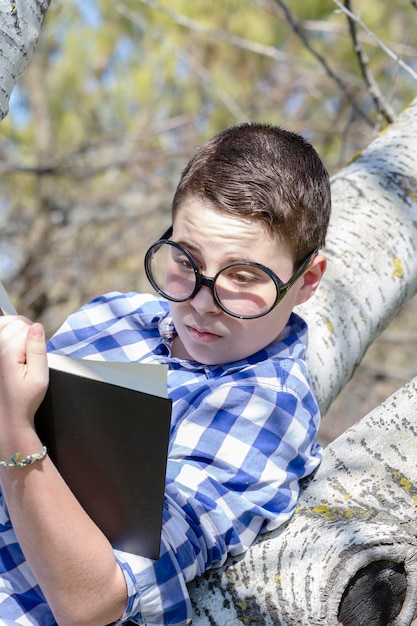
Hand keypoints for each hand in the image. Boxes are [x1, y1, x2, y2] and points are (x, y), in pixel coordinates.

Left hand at [0, 316, 48, 435]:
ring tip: (21, 349)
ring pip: (7, 322)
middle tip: (29, 355)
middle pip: (17, 322)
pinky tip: (10, 343)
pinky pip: (0, 329)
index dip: (37, 339)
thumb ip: (38, 350)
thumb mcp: (39, 377)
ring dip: (17, 330)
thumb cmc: (25, 398)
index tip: (35, 358)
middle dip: (27, 333)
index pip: (28, 328)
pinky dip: (7, 331)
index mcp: (7, 353)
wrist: (8, 414)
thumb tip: (37, 326)